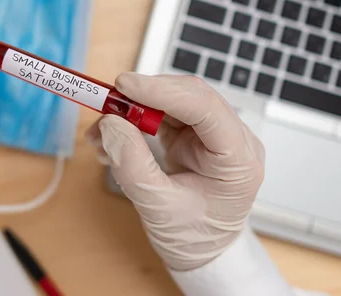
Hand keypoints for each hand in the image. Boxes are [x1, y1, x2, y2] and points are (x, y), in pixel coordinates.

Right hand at [85, 72, 264, 270]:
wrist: (202, 253)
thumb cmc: (194, 238)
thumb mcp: (159, 208)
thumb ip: (133, 166)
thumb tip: (111, 125)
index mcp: (238, 159)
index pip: (205, 108)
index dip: (163, 91)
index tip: (124, 86)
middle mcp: (232, 139)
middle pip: (189, 97)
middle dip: (143, 97)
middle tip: (105, 105)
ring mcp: (212, 135)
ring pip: (172, 102)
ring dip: (133, 109)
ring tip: (101, 129)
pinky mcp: (194, 136)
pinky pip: (162, 115)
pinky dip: (134, 121)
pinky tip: (113, 136)